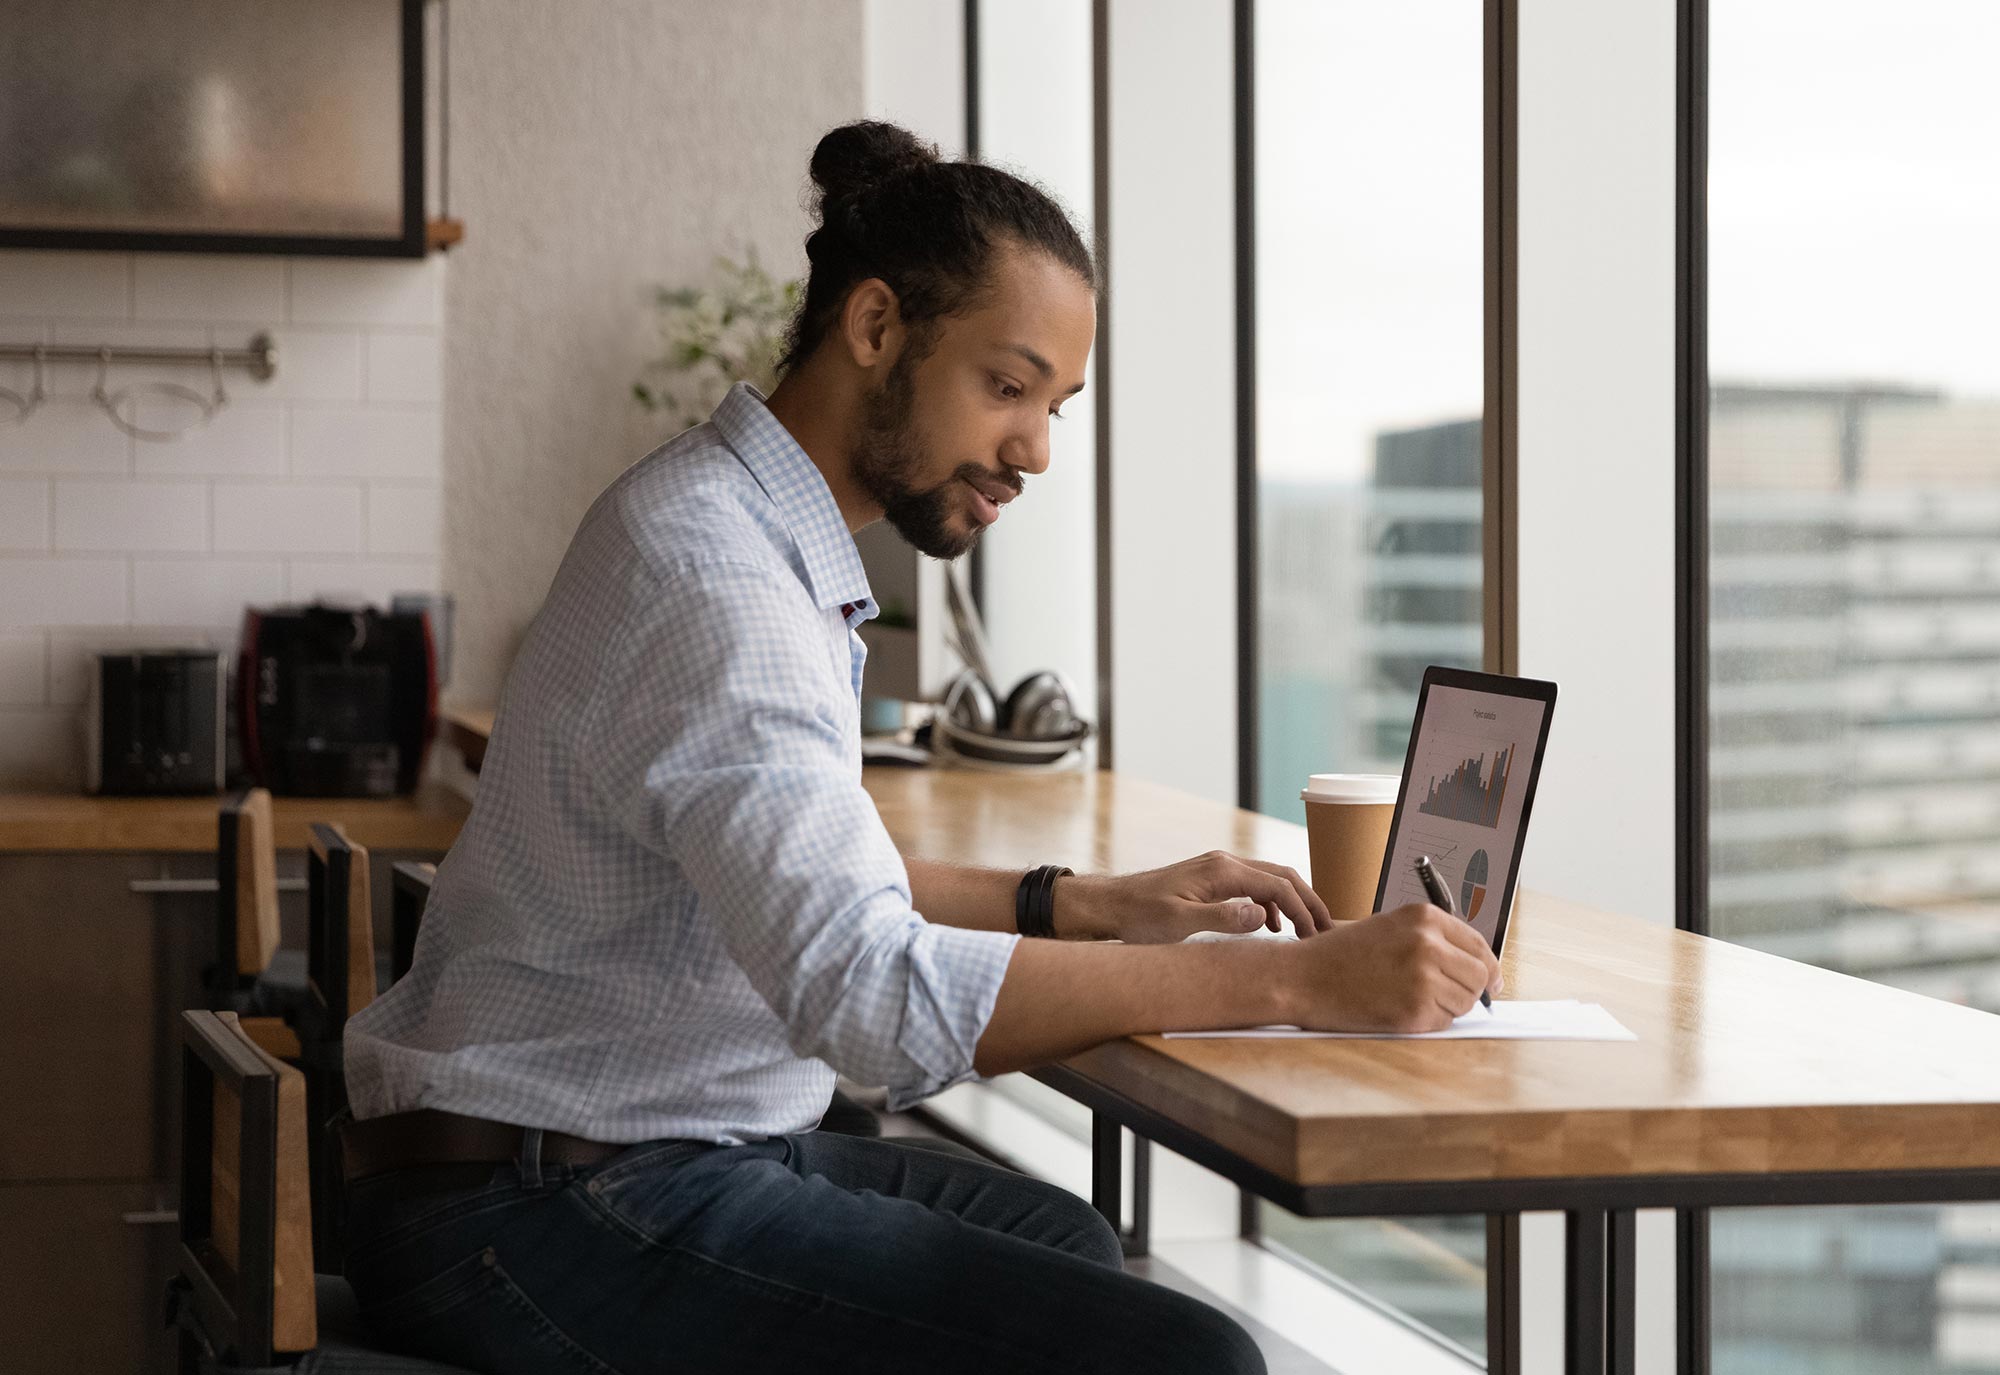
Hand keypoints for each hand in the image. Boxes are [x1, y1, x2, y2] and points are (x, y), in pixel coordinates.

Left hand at [1059, 850, 1334, 943]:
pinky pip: (1252, 886)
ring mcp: (1217, 869)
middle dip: (1307, 901)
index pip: (1279, 885)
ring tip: (1305, 931)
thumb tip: (1263, 915)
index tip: (1318, 936)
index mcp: (1222, 871)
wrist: (1110, 905)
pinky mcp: (1210, 880)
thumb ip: (1222, 918)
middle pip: (1281, 876)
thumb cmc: (1139, 916)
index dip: (1304, 909)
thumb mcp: (1179, 923)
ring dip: (1290, 903)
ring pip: (1268, 880)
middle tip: (1326, 930)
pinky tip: (1268, 926)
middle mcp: (1224, 863)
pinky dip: (1269, 903)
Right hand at [1285, 903, 1500, 1031]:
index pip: (1479, 946)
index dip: (1488, 968)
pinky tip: (1398, 1008)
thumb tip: (1477, 966)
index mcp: (1425, 918)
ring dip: (1446, 1006)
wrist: (1303, 977)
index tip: (1489, 981)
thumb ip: (1433, 939)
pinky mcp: (1414, 1011)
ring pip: (1465, 1002)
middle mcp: (1428, 944)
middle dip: (1469, 990)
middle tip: (1446, 996)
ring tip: (1409, 997)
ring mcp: (1423, 979)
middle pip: (1480, 976)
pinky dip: (1428, 1021)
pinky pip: (1443, 1022)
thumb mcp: (1391, 928)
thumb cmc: (1342, 954)